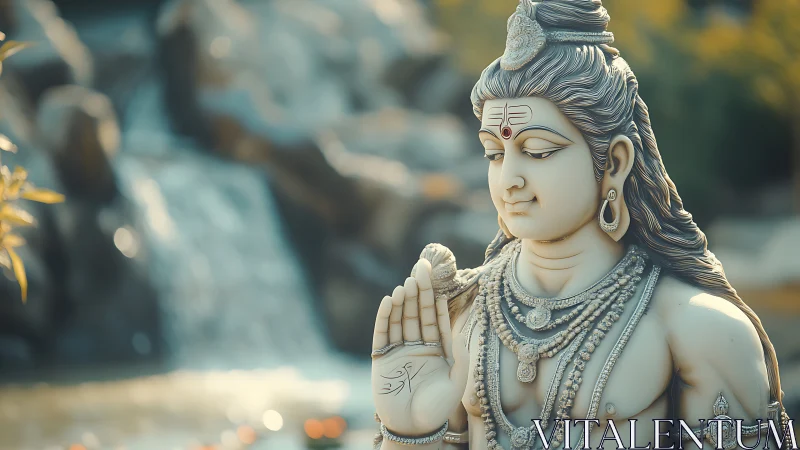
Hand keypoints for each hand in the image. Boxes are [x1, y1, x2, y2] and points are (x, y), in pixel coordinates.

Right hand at [371, 258, 468, 436]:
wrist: (412, 429)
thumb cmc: (437, 409)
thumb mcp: (456, 381)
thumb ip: (458, 354)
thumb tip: (460, 329)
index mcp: (437, 350)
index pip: (436, 319)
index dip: (436, 300)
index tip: (436, 280)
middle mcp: (418, 346)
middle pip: (417, 313)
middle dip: (419, 292)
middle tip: (420, 269)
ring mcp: (399, 351)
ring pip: (401, 319)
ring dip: (403, 301)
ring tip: (406, 284)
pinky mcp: (382, 358)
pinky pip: (382, 333)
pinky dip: (384, 317)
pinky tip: (389, 301)